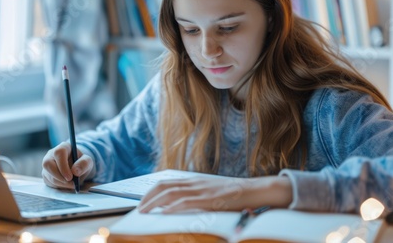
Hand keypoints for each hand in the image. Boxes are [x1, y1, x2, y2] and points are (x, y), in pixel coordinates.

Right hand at [41, 141, 93, 189]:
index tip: (70, 177)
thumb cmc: (81, 163)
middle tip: (70, 183)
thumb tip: (75, 171)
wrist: (77, 170)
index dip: (63, 166)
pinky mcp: (45, 174)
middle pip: (48, 164)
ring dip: (61, 182)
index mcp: (63, 147)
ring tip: (71, 183)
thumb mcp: (88, 162)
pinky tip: (66, 184)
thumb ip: (84, 164)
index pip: (59, 153)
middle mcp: (52, 154)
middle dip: (59, 176)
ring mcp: (47, 164)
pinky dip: (58, 185)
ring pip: (48, 175)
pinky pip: (49, 181)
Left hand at [138, 175, 292, 213]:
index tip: (142, 201)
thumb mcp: (211, 192)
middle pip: (164, 186)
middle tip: (139, 209)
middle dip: (148, 197)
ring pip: (171, 193)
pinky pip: (187, 202)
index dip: (151, 191)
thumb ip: (196, 196)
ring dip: (155, 202)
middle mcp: (195, 182)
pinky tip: (165, 212)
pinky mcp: (209, 199)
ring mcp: (202, 190)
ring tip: (145, 212)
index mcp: (194, 181)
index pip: (166, 182)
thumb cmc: (233, 194)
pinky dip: (174, 207)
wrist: (254, 190)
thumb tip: (178, 206)